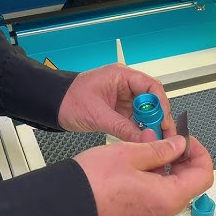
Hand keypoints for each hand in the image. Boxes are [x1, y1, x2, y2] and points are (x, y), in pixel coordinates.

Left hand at [58, 64, 175, 141]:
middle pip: (152, 100)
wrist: (52, 105)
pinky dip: (140, 130)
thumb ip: (123, 128)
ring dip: (151, 125)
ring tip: (155, 140)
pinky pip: (136, 120)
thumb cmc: (69, 100)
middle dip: (159, 118)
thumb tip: (145, 139)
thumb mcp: (98, 115)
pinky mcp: (120, 110)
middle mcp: (126, 85)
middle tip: (163, 135)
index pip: (151, 86)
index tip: (163, 122)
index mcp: (121, 76)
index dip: (161, 105)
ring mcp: (124, 98)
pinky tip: (143, 139)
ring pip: (146, 111)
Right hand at [73, 135, 213, 215]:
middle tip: (160, 140)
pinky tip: (131, 169)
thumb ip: (161, 149)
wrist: (61, 208)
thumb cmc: (92, 181)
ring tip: (141, 150)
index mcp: (167, 199)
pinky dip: (149, 185)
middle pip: (186, 186)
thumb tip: (179, 146)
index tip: (185, 140)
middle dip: (177, 160)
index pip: (203, 176)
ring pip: (167, 194)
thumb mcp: (130, 153)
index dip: (198, 154)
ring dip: (162, 171)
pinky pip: (151, 203)